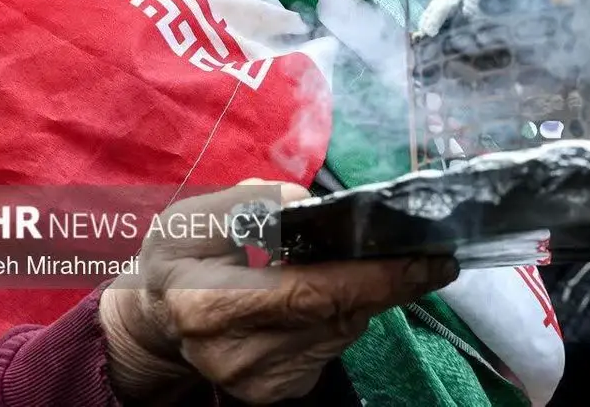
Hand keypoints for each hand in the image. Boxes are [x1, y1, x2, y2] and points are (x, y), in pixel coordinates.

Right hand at [99, 179, 458, 404]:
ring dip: (362, 296)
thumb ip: (254, 203)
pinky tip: (327, 296)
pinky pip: (332, 346)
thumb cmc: (182, 256)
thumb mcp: (198, 214)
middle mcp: (238, 355)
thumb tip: (313, 207)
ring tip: (358, 265)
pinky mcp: (278, 393)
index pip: (312, 292)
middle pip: (338, 315)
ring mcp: (260, 383)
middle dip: (388, 282)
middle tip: (427, 255)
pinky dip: (342, 317)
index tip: (430, 259)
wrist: (159, 320)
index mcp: (210, 304)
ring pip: (342, 331)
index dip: (376, 276)